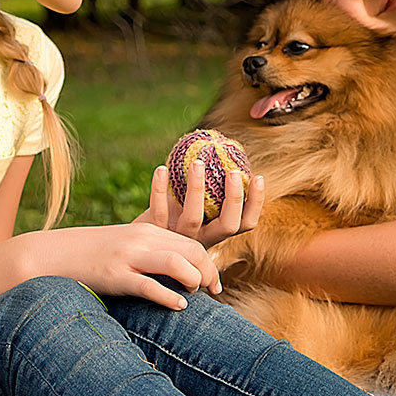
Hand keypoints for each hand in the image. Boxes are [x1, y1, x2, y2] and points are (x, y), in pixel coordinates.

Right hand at [8, 223, 221, 309]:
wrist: (51, 254)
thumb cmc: (90, 255)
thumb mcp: (124, 245)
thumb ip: (150, 252)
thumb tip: (178, 270)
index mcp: (146, 231)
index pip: (191, 241)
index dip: (209, 262)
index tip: (214, 283)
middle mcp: (141, 240)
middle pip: (191, 250)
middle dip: (209, 272)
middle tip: (214, 292)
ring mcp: (127, 257)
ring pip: (177, 263)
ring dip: (194, 280)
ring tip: (196, 295)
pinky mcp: (114, 275)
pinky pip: (149, 286)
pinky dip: (169, 297)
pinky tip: (178, 306)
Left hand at [136, 159, 265, 248]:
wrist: (137, 245)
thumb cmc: (170, 217)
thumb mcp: (193, 207)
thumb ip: (209, 189)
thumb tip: (221, 150)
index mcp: (216, 232)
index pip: (246, 223)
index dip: (256, 202)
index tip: (258, 176)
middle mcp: (201, 239)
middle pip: (228, 225)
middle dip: (234, 198)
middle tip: (233, 171)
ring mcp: (179, 238)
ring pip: (194, 217)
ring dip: (196, 188)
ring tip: (197, 162)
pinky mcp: (155, 233)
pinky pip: (159, 210)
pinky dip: (159, 189)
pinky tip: (161, 168)